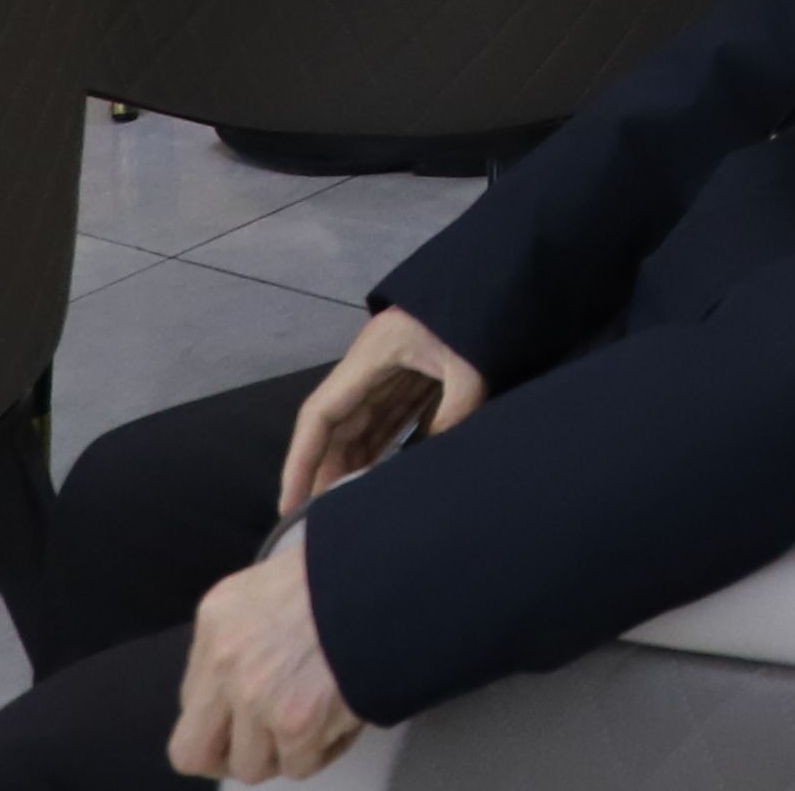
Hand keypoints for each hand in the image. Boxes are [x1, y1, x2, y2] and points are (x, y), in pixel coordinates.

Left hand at [167, 543, 360, 780]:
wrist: (392, 577)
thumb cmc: (345, 576)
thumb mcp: (272, 587)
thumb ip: (246, 635)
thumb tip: (241, 687)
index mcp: (217, 620)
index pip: (192, 700)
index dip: (224, 716)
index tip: (247, 717)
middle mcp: (225, 662)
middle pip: (193, 751)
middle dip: (228, 757)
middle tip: (262, 748)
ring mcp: (257, 697)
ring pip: (251, 766)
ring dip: (285, 753)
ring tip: (317, 722)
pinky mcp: (296, 724)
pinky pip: (300, 766)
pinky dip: (324, 751)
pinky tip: (341, 719)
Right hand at [275, 306, 487, 514]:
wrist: (506, 272)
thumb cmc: (480, 312)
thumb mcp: (469, 366)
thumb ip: (452, 415)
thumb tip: (431, 466)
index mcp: (371, 358)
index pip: (320, 415)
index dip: (299, 462)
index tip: (288, 504)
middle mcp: (372, 365)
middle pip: (336, 426)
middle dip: (325, 472)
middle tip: (319, 522)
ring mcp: (392, 369)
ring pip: (361, 425)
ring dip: (352, 464)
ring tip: (346, 510)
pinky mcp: (415, 373)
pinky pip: (388, 417)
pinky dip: (381, 449)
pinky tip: (380, 479)